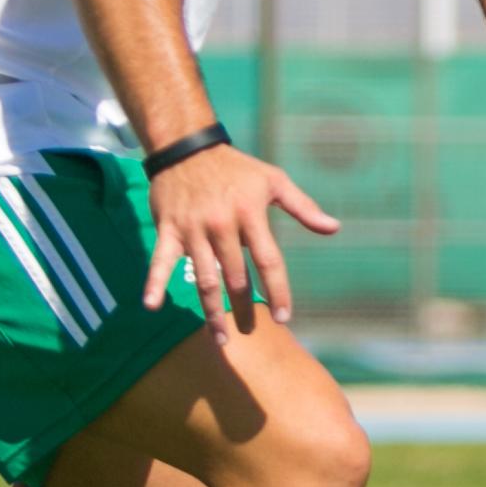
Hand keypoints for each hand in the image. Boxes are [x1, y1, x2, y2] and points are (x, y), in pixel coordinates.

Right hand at [145, 144, 339, 336]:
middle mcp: (222, 224)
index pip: (269, 260)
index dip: (277, 290)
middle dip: (242, 309)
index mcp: (250, 213)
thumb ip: (303, 207)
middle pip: (235, 276)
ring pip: (203, 277)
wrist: (187, 147)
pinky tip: (152, 306)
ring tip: (220, 338)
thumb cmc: (237, 167)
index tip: (283, 317)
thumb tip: (334, 228)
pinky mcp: (168, 229)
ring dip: (210, 311)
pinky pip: (160, 259)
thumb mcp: (274, 180)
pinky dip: (154, 282)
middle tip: (249, 332)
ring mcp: (193, 228)